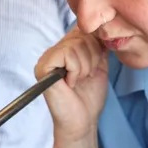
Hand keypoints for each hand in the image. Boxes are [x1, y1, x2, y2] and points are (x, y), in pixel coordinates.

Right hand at [35, 27, 109, 146]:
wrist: (83, 120)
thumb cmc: (90, 96)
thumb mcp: (100, 64)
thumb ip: (99, 44)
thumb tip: (105, 26)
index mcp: (66, 48)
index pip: (85, 29)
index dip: (96, 46)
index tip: (94, 67)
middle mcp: (54, 50)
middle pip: (82, 35)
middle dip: (93, 58)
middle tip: (86, 76)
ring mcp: (47, 58)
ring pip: (76, 45)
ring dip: (85, 67)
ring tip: (79, 80)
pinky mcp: (43, 67)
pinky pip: (68, 55)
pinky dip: (76, 71)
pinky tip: (71, 83)